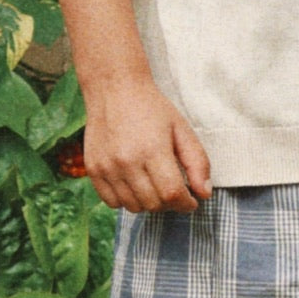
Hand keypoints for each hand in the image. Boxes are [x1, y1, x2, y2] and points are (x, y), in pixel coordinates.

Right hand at [82, 79, 210, 212]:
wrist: (114, 90)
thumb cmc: (152, 109)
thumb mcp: (181, 130)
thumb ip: (197, 162)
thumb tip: (204, 194)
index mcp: (153, 149)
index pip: (171, 193)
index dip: (185, 203)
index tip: (191, 201)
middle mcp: (127, 161)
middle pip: (153, 204)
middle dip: (169, 204)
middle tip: (174, 191)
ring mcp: (107, 167)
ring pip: (133, 207)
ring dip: (149, 203)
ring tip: (155, 187)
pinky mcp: (93, 169)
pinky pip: (112, 202)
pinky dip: (126, 201)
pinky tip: (135, 186)